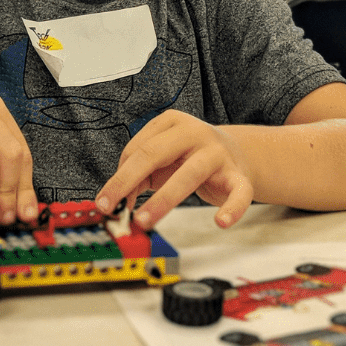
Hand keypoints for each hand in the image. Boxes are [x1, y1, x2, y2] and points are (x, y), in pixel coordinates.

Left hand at [95, 110, 252, 230]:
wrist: (237, 153)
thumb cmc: (190, 157)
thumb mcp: (163, 158)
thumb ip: (139, 175)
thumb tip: (115, 200)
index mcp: (171, 123)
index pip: (138, 149)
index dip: (120, 176)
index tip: (106, 201)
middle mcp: (195, 132)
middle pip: (154, 154)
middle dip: (127, 181)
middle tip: (110, 207)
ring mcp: (218, 153)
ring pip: (189, 174)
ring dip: (163, 200)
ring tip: (144, 220)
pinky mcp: (239, 176)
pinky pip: (239, 193)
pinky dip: (232, 208)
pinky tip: (221, 222)